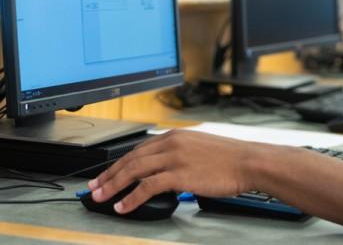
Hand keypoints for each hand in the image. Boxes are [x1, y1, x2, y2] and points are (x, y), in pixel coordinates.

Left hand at [88, 130, 258, 213]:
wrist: (248, 162)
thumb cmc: (230, 158)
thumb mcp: (200, 147)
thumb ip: (179, 153)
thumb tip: (165, 167)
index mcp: (175, 136)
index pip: (138, 150)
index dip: (118, 164)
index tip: (106, 174)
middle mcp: (171, 143)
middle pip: (130, 159)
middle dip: (108, 175)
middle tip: (94, 187)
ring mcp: (174, 158)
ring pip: (133, 171)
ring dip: (113, 186)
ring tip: (100, 198)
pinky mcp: (180, 174)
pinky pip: (147, 186)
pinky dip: (131, 198)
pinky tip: (123, 206)